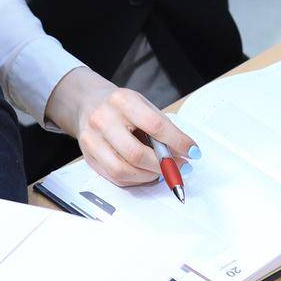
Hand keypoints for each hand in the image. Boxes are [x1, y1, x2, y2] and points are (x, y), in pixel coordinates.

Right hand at [44, 67, 199, 186]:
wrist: (88, 102)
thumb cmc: (121, 106)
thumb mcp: (143, 105)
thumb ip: (162, 127)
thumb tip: (184, 152)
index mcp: (122, 101)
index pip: (154, 125)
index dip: (177, 142)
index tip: (192, 152)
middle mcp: (103, 119)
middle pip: (136, 153)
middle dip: (162, 166)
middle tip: (179, 168)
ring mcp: (91, 140)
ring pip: (123, 170)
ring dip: (149, 176)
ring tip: (162, 172)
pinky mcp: (87, 157)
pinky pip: (114, 177)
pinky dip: (135, 180)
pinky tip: (145, 173)